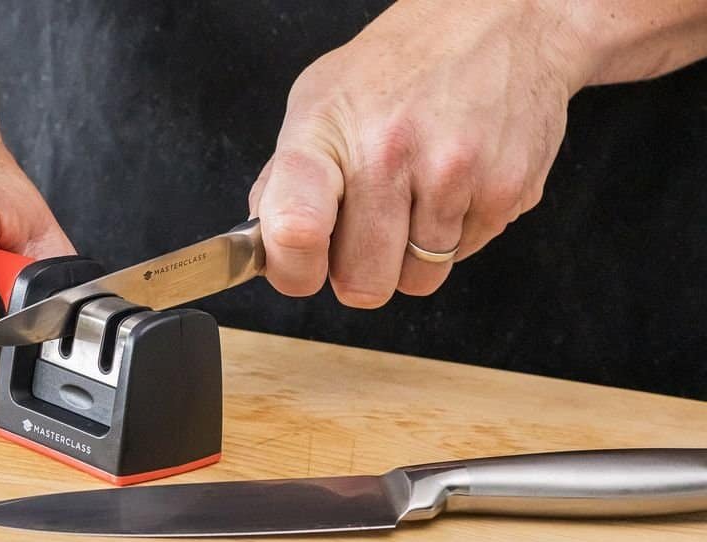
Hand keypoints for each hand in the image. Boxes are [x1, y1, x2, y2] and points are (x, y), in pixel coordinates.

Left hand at [249, 0, 590, 304]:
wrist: (500, 21)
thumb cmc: (401, 65)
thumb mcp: (321, 99)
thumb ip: (286, 178)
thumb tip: (267, 244)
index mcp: (327, 132)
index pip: (294, 228)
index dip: (293, 268)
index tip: (300, 266)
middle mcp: (388, 152)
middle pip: (362, 283)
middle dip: (362, 269)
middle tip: (369, 227)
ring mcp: (452, 174)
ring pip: (418, 281)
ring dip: (413, 255)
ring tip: (417, 195)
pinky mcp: (505, 191)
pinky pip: (464, 257)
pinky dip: (455, 233)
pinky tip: (454, 184)